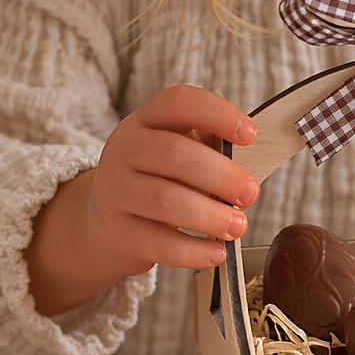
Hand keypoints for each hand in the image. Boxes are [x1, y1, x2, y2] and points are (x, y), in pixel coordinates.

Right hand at [27, 86, 258, 315]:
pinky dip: (193, 250)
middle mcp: (125, 149)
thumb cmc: (158, 179)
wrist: (104, 219)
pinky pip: (158, 243)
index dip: (217, 114)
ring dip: (210, 215)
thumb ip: (211, 148)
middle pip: (175, 154)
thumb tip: (250, 164)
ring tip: (237, 226)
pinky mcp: (117, 232)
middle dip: (221, 175)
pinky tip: (216, 252)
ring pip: (165, 200)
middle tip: (250, 193)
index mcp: (147, 120)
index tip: (250, 135)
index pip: (179, 102)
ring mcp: (116, 191)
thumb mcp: (177, 151)